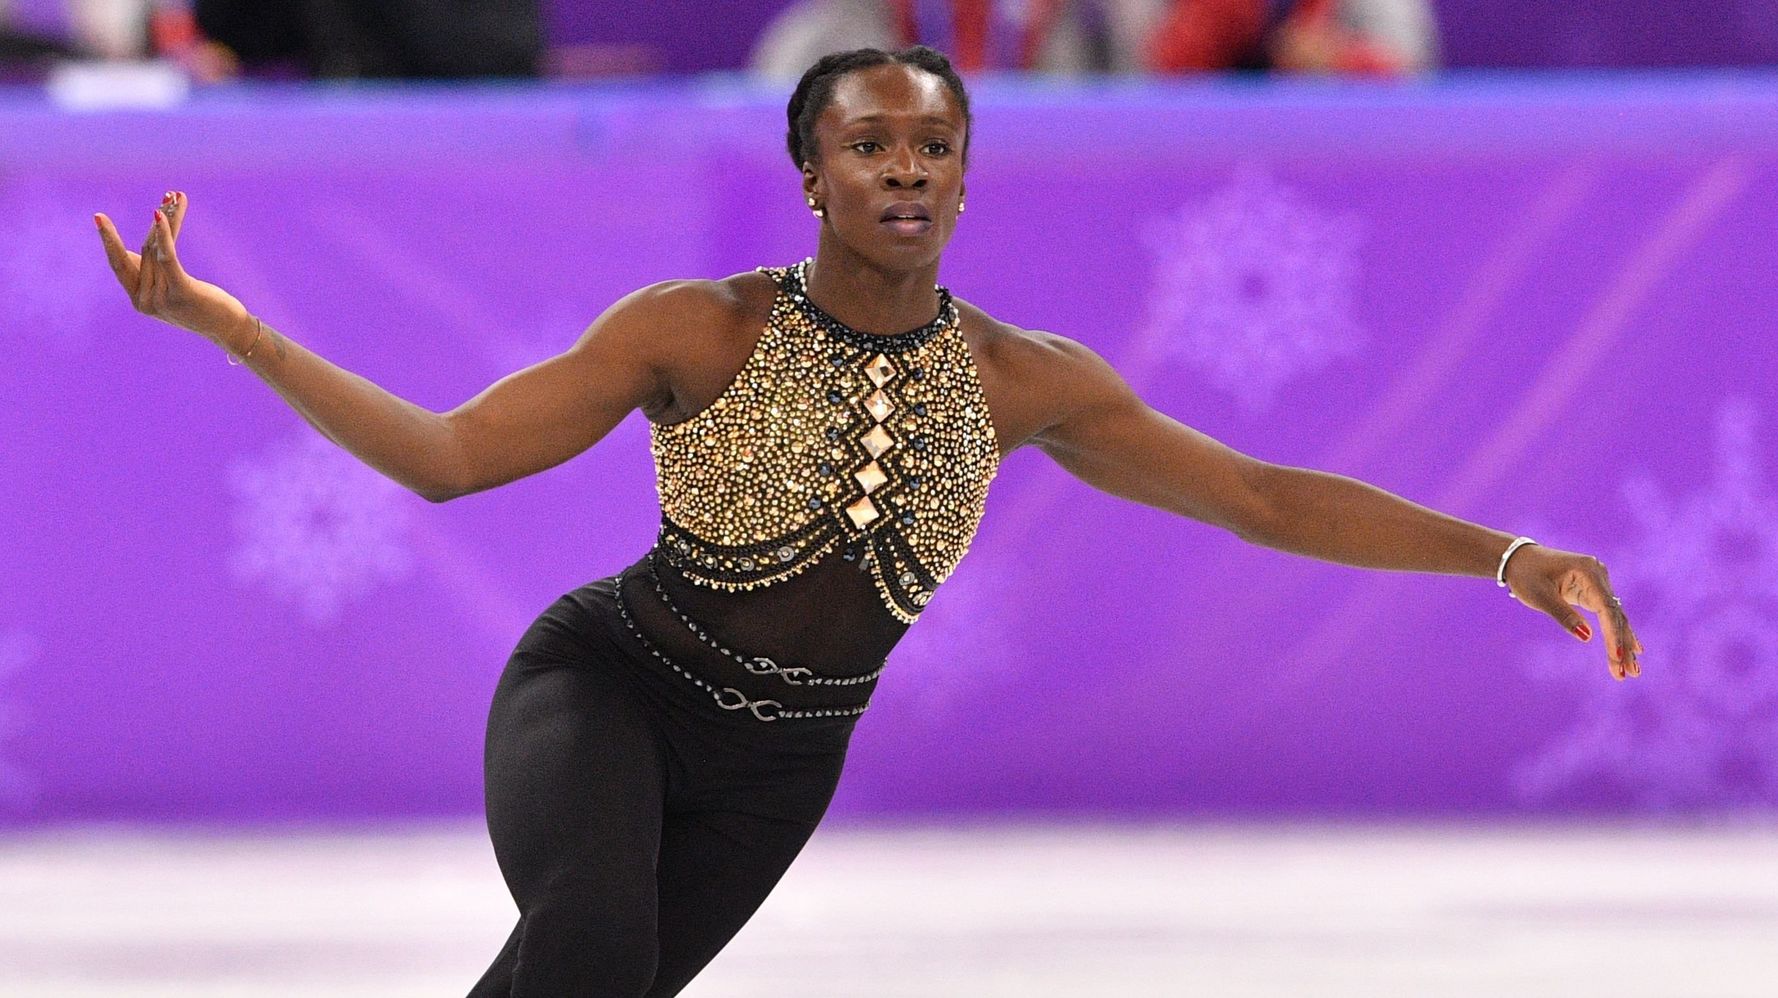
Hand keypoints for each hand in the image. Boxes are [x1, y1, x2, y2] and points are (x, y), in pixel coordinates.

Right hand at [95, 191, 254, 352]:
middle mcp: (144, 302)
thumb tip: (145, 243)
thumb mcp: (173, 288)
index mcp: (138, 301)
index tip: (98, 216)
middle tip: (168, 194)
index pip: (120, 263)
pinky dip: (163, 234)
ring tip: (177, 196)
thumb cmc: (203, 305)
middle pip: (144, 250)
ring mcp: (160, 300)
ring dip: (168, 220)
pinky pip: (166, 258)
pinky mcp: (180, 293)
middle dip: (156, 222)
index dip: (109, 240)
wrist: (229, 330)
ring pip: (157, 250)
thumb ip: (153, 272)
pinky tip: (160, 215)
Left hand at [1504, 544, 1644, 680]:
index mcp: (1588, 571)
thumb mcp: (1540, 597)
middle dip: (1622, 645)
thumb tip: (1588, 637)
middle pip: (1615, 614)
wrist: (1518, 558)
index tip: (1617, 657)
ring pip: (1615, 617)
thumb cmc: (1526, 575)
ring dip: (1623, 643)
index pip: (1606, 608)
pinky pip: (1608, 615)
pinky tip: (1631, 650)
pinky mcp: (1593, 590)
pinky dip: (1615, 633)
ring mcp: (1598, 582)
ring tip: (1632, 670)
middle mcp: (1599, 574)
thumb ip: (1564, 616)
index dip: (1613, 634)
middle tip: (1630, 673)